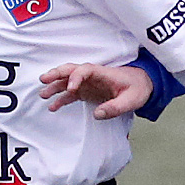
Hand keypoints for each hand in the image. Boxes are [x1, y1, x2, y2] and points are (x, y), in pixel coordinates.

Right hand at [36, 62, 153, 118]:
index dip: (76, 77)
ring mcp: (88, 83)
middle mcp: (92, 76)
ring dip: (55, 86)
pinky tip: (53, 106)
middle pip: (71, 70)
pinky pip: (70, 94)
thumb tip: (97, 115)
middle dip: (57, 74)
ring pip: (67, 81)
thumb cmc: (137, 88)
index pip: (85, 70)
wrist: (142, 85)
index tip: (71, 89)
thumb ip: (115, 107)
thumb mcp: (131, 99)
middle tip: (44, 80)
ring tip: (43, 94)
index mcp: (103, 73)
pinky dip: (61, 99)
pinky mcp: (86, 91)